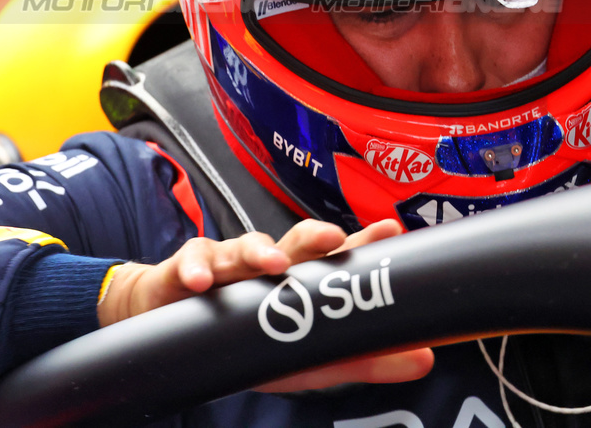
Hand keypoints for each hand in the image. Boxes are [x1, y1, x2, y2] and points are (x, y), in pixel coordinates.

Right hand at [98, 219, 434, 388]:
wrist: (164, 320)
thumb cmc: (242, 334)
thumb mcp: (300, 357)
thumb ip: (360, 358)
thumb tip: (425, 360)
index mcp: (298, 278)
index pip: (336, 257)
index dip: (362, 243)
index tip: (392, 232)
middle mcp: (266, 264)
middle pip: (294, 242)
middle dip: (314, 236)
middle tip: (333, 238)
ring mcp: (226, 263)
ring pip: (242, 248)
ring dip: (257, 252)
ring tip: (271, 263)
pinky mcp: (184, 270)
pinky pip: (189, 263)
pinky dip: (195, 270)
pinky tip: (200, 282)